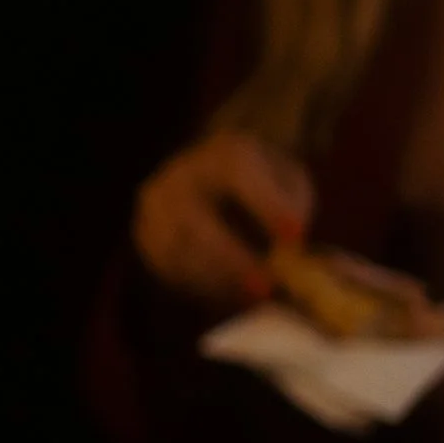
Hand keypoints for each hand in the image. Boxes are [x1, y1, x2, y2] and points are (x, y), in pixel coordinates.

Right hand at [133, 131, 313, 312]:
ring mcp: (155, 207)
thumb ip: (293, 205)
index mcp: (222, 151)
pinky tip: (230, 290)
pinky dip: (203, 285)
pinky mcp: (147, 238)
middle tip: (268, 286)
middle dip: (233, 257)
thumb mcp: (288, 183)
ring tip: (255, 291)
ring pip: (179, 250)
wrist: (212, 187)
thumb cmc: (261, 187)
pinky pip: (170, 268)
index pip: (238, 170)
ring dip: (219, 277)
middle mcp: (179, 175)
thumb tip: (290, 243)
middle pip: (195, 217)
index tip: (296, 235)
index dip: (266, 203)